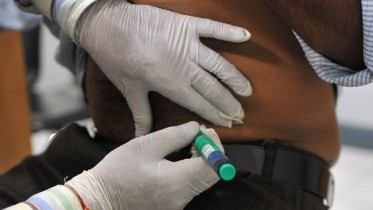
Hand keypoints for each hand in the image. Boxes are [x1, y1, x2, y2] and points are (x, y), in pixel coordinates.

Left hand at [55, 0, 251, 135]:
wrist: (107, 25)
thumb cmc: (116, 58)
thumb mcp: (129, 89)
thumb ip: (141, 113)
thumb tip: (141, 135)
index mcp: (170, 84)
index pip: (199, 103)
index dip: (216, 114)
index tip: (229, 123)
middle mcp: (183, 66)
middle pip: (213, 88)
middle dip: (229, 103)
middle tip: (241, 114)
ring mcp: (187, 44)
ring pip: (219, 64)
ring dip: (235, 78)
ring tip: (247, 91)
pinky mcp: (186, 25)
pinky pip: (213, 28)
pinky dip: (229, 31)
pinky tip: (246, 37)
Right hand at [66, 121, 220, 209]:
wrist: (98, 200)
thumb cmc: (117, 172)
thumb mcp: (145, 146)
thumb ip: (175, 135)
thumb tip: (196, 128)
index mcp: (176, 182)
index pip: (214, 166)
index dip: (215, 146)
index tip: (204, 132)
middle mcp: (181, 198)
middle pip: (211, 175)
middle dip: (209, 152)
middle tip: (196, 136)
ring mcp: (177, 206)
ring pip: (202, 181)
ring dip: (201, 161)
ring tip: (186, 145)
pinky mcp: (171, 207)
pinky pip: (190, 187)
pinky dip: (191, 171)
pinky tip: (177, 160)